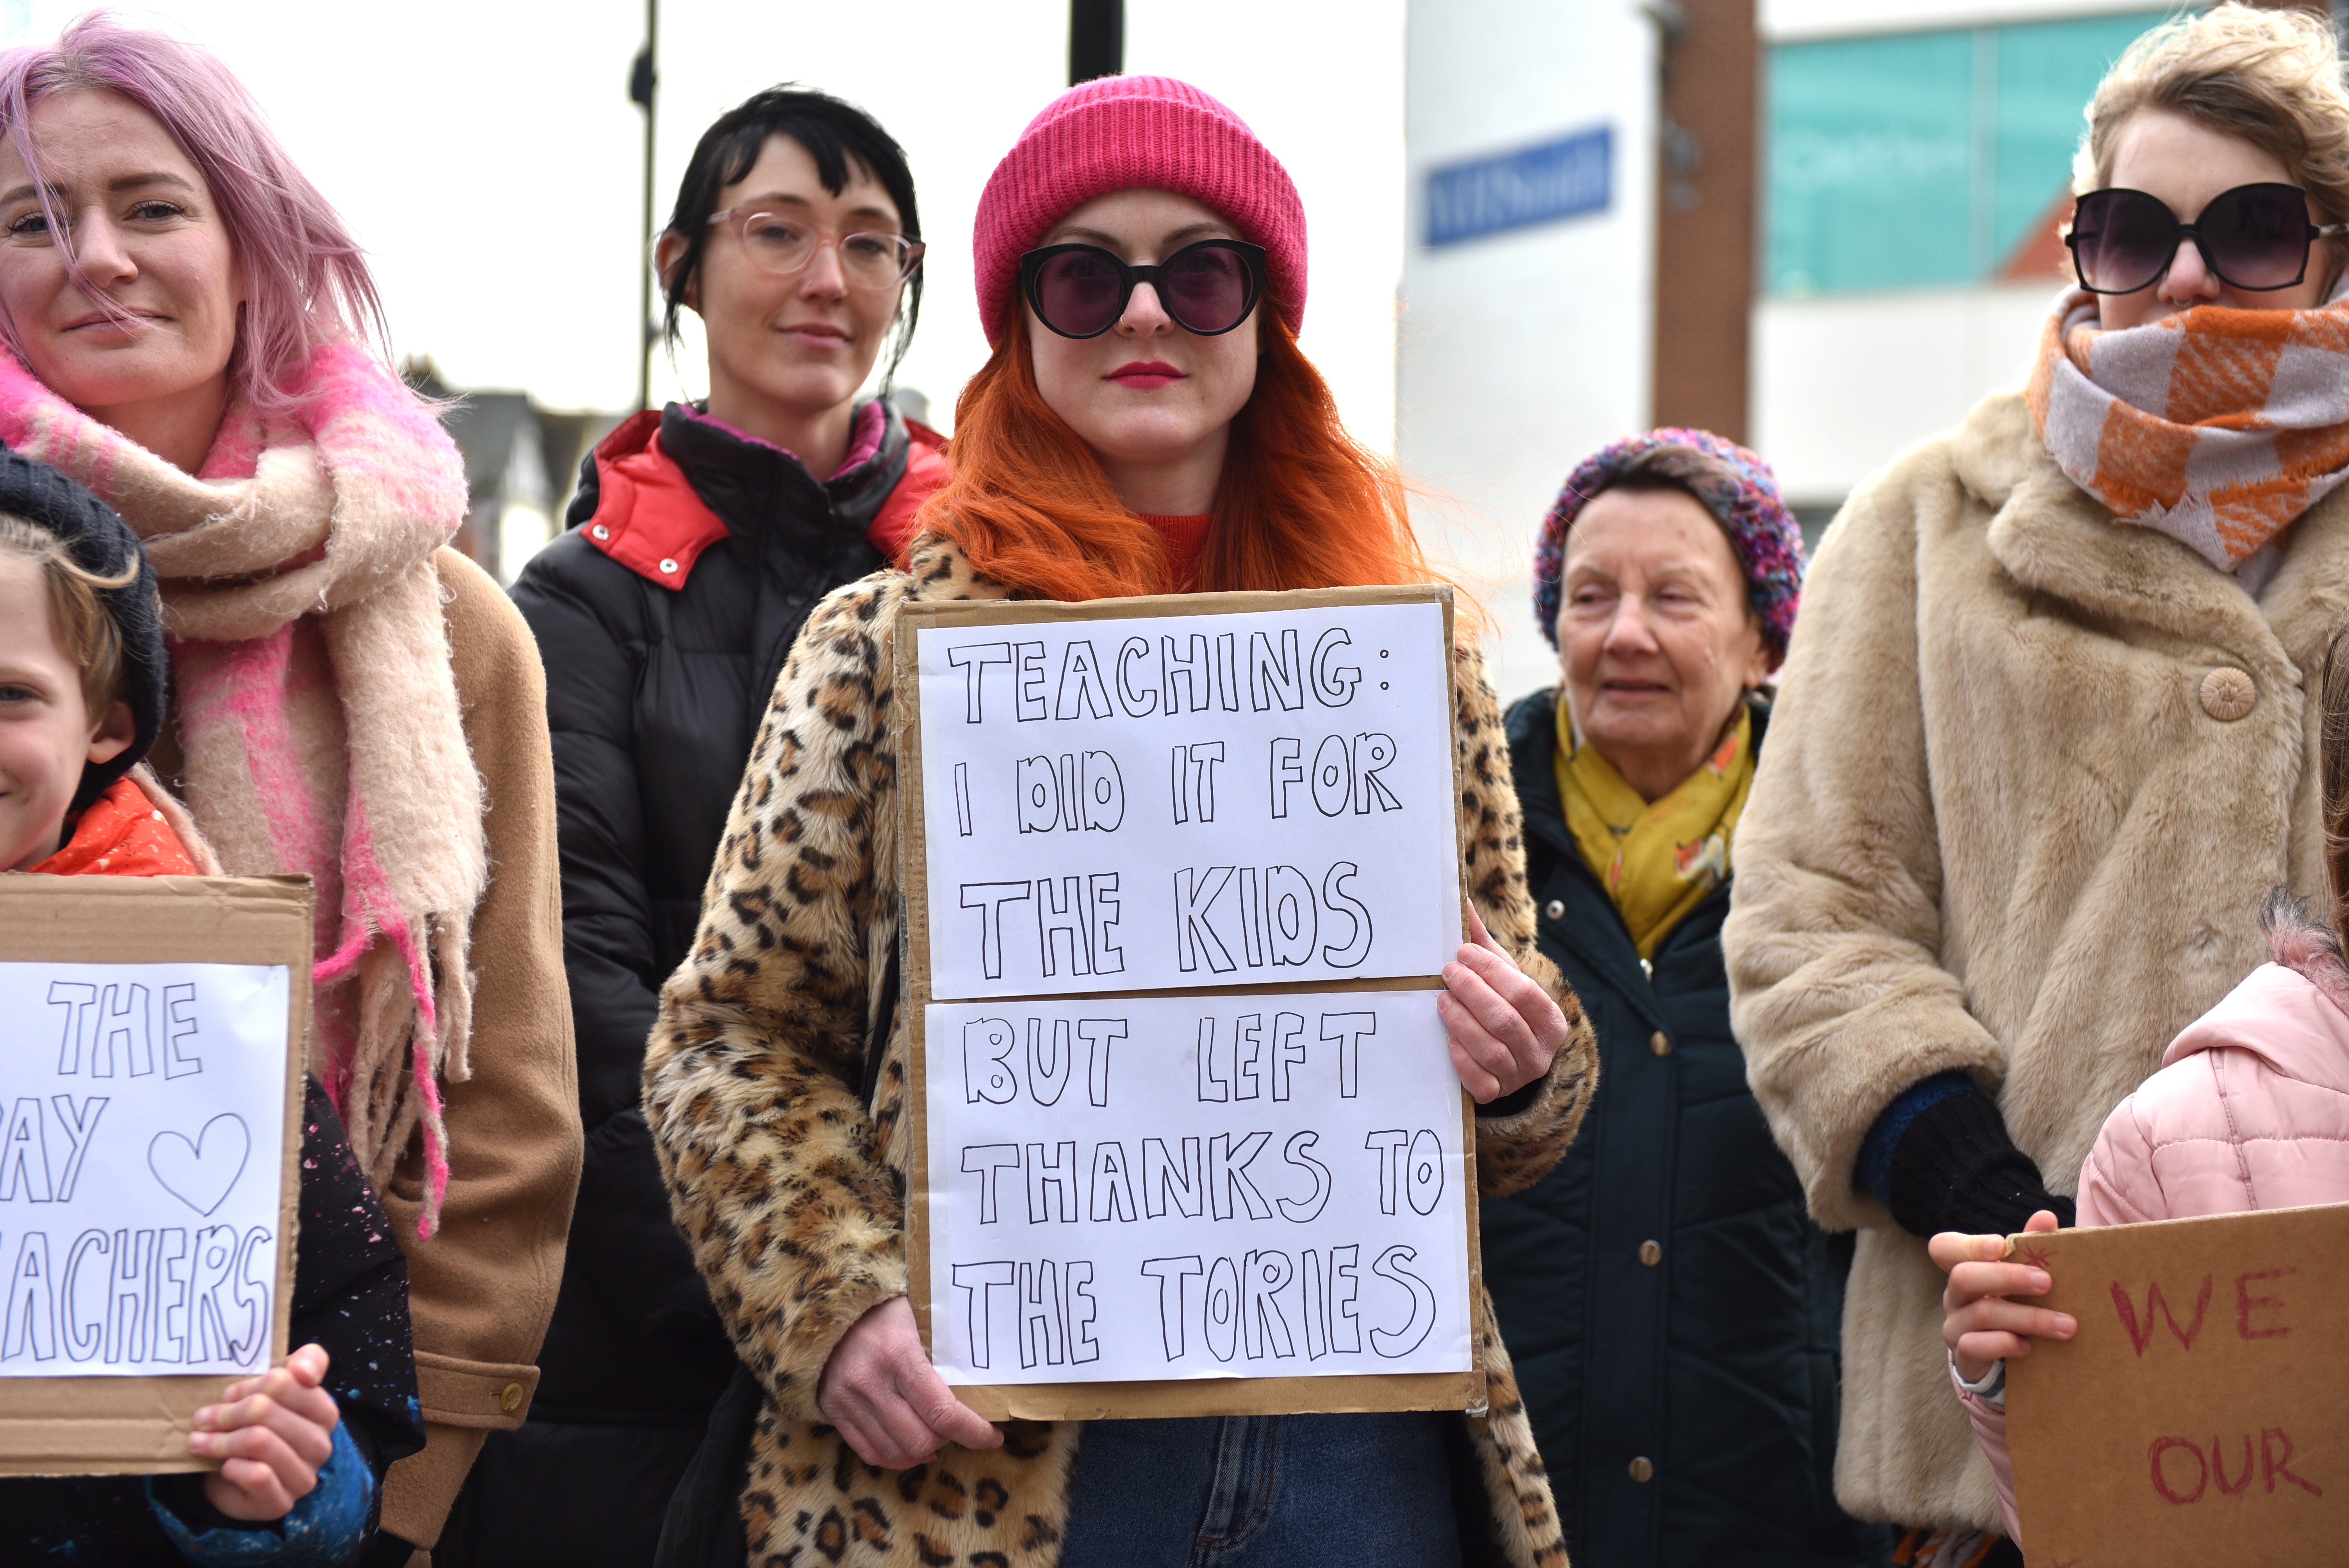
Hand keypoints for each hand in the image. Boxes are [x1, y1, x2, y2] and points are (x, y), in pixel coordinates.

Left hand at [189, 1342, 340, 1519]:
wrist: (241, 1483)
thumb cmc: (260, 1429)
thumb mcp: (278, 1391)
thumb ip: (304, 1363)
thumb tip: (303, 1371)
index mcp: (324, 1412)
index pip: (283, 1382)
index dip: (247, 1387)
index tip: (229, 1396)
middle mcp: (321, 1445)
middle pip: (264, 1411)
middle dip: (226, 1413)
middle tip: (203, 1420)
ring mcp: (304, 1477)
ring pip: (258, 1441)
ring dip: (220, 1440)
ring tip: (199, 1441)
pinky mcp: (281, 1503)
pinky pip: (256, 1475)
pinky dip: (231, 1467)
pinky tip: (223, 1466)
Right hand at [818, 1296, 1001, 1468]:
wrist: (828, 1304)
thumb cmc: (884, 1308)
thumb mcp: (920, 1318)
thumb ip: (942, 1352)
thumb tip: (977, 1387)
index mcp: (898, 1355)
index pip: (942, 1411)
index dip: (973, 1432)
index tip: (993, 1437)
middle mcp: (870, 1382)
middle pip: (920, 1440)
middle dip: (948, 1441)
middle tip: (960, 1429)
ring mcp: (848, 1400)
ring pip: (895, 1452)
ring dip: (923, 1452)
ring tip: (937, 1437)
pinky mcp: (833, 1411)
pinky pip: (869, 1452)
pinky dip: (895, 1458)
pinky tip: (911, 1447)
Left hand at [1436, 902, 1566, 1102]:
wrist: (1508, 1060)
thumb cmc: (1504, 1010)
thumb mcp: (1503, 980)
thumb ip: (1485, 947)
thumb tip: (1463, 904)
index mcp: (1551, 1020)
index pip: (1524, 993)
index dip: (1491, 972)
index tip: (1463, 953)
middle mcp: (1540, 1052)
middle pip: (1505, 1020)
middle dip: (1473, 993)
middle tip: (1448, 973)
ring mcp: (1519, 1076)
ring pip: (1490, 1050)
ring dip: (1462, 1022)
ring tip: (1442, 1001)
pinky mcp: (1496, 1094)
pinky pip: (1479, 1080)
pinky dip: (1461, 1058)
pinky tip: (1447, 1038)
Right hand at [1930, 1208, 2075, 1382]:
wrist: (2003, 1358)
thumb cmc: (2013, 1305)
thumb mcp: (2021, 1275)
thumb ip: (2030, 1246)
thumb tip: (2046, 1217)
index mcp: (1964, 1268)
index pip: (1944, 1247)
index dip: (1968, 1245)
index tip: (2001, 1246)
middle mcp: (1954, 1295)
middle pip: (1964, 1276)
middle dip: (2008, 1277)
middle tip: (2047, 1283)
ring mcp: (1955, 1326)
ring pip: (1981, 1314)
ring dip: (2028, 1318)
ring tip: (2067, 1325)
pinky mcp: (1963, 1356)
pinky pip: (1975, 1347)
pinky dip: (2005, 1344)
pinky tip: (2029, 1347)